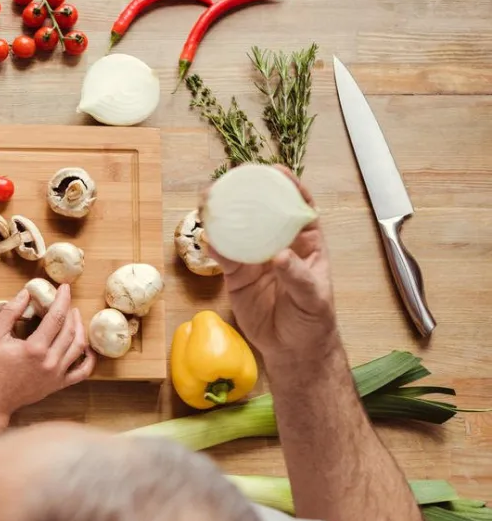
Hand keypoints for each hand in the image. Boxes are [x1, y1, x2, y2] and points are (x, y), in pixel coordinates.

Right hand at [0, 285, 94, 416]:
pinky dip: (89, 358)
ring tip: (75, 317)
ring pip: (78, 347)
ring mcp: (57, 374)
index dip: (62, 299)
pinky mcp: (59, 384)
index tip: (65, 288)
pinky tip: (86, 347)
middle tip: (66, 301)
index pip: (56, 317)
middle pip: (69, 330)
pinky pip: (82, 371)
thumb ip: (10, 312)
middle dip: (70, 311)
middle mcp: (51, 361)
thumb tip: (25, 293)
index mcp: (35, 348)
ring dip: (79, 329)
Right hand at [204, 167, 338, 367]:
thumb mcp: (313, 298)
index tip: (277, 171)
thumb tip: (280, 256)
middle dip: (249, 195)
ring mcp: (256, 260)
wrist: (292, 349)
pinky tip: (207, 239)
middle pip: (263, 214)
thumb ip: (297, 276)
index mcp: (306, 244)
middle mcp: (278, 245)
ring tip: (210, 201)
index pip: (300, 209)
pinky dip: (215, 247)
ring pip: (239, 231)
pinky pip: (224, 257)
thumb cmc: (312, 320)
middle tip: (233, 180)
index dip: (290, 187)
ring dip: (225, 216)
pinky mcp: (237, 276)